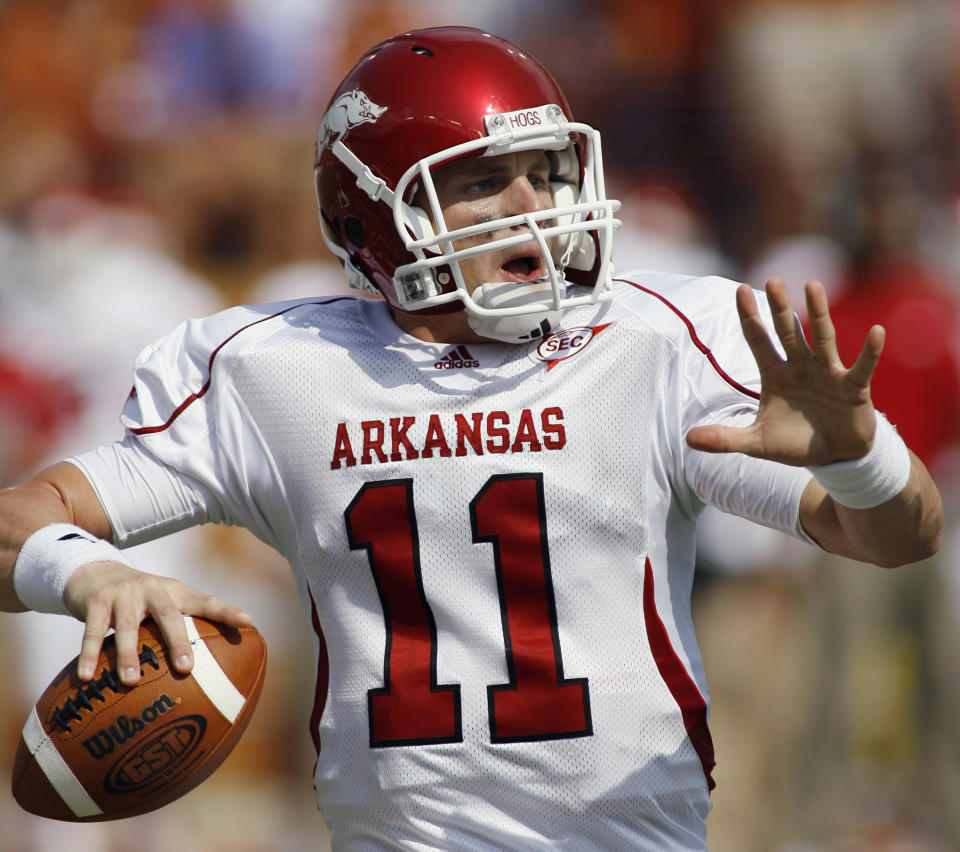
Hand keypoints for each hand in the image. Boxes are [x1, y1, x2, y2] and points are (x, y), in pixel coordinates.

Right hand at [63, 560, 251, 685]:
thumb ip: (181, 626)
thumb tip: (207, 667)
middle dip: (178, 642)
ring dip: (129, 655)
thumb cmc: (139, 597)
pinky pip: (93, 632)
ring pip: (129, 627)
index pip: (205, 601)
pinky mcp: (97, 602)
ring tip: (131, 681)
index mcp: (175, 591)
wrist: (94, 571)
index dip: (227, 611)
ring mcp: (124, 594)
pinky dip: (90, 655)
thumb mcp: (163, 602)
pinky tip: (87, 677)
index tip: (248, 622)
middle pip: (169, 616)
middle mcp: (153, 589)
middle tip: (186, 668)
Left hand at [685, 277, 883, 465]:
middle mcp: (800, 367)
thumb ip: (724, 439)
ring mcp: (827, 374)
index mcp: (775, 375)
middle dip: (780, 308)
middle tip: (773, 280)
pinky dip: (870, 351)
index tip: (740, 290)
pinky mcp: (853, 387)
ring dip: (819, 313)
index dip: (749, 317)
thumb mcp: (757, 443)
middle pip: (788, 332)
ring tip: (813, 286)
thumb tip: (687, 439)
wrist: (834, 456)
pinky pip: (862, 366)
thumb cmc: (795, 443)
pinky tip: (876, 331)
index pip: (758, 340)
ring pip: (822, 338)